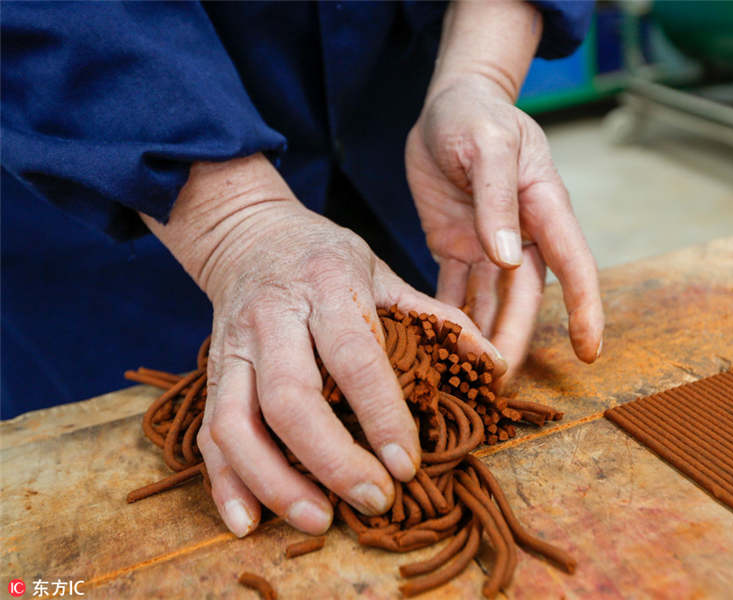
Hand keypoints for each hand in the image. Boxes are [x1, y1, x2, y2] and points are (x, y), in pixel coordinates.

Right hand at [142, 155, 500, 536]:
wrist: (249, 235)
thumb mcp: (384, 273)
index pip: (355, 358)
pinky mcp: (210, 372)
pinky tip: (248, 521)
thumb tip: (494, 364)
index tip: (407, 465)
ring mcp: (234, 347)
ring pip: (237, 424)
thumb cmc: (327, 258)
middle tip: (374, 500)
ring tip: (319, 520)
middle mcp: (273, 317)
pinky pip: (208, 432)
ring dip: (275, 481)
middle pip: (291, 399)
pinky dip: (225, 481)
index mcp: (328, 286)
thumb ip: (437, 318)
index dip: (382, 416)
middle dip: (333, 460)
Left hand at [406, 74, 604, 380]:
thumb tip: (509, 258)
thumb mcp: (488, 144)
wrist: (448, 105)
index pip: (574, 264)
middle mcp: (523, 233)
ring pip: (490, 301)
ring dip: (482, 337)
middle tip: (502, 382)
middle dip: (515, 338)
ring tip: (470, 379)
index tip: (591, 350)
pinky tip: (436, 348)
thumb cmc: (476, 114)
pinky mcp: (456, 246)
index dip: (585, 308)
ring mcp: (489, 243)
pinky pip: (452, 288)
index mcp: (544, 206)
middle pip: (524, 296)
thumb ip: (498, 199)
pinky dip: (446, 317)